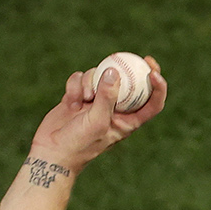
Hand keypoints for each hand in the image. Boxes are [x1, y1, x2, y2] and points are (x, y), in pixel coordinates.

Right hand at [28, 56, 167, 173]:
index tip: (154, 72)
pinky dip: (75, 86)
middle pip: (128, 81)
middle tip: (125, 56)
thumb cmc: (80, 144)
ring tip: (83, 99)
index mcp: (128, 120)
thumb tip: (113, 71)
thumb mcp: (98, 122)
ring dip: (90, 82)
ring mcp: (96, 100)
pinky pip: (80, 78)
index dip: (158, 87)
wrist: (52, 152)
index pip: (151, 103)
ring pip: (100, 75)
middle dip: (127, 66)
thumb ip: (107, 97)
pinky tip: (70, 102)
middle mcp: (114, 108)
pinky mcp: (79, 95)